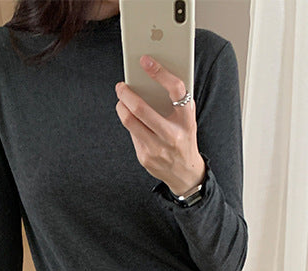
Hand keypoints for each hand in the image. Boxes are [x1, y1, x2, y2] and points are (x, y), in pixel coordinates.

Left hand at [114, 55, 205, 196]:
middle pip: (142, 109)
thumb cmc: (184, 138)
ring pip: (130, 122)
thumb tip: (149, 80)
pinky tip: (129, 117)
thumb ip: (174, 102)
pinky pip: (131, 134)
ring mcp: (157, 148)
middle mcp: (172, 135)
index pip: (176, 89)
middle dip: (126, 93)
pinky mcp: (145, 158)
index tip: (145, 60)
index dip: (160, 72)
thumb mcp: (187, 120)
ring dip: (121, 107)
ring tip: (121, 99)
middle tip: (121, 85)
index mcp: (187, 119)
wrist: (185, 173)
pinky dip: (128, 122)